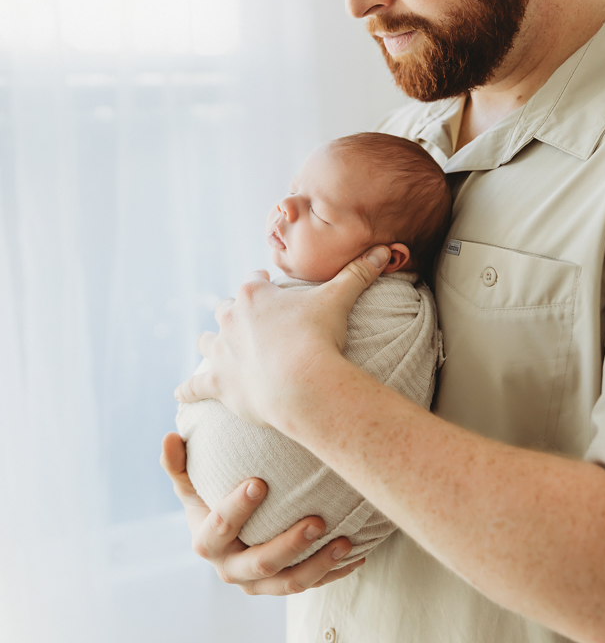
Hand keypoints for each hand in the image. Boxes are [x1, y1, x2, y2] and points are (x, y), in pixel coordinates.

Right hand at [160, 433, 363, 592]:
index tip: (259, 482)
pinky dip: (336, 571)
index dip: (236, 508)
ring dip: (319, 563)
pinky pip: (313, 584)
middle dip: (289, 544)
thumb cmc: (209, 496)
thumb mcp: (190, 483)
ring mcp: (259, 583)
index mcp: (206, 542)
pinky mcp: (283, 586)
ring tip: (344, 540)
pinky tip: (358, 553)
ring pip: (290, 582)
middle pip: (260, 563)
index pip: (220, 527)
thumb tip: (169, 437)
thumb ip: (178, 464)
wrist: (228, 534)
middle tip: (317, 520)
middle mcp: (231, 569)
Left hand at [174, 245, 390, 428]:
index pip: (253, 281)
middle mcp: (230, 318)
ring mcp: (221, 351)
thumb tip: (385, 249)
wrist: (303, 382)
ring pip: (206, 342)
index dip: (263, 285)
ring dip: (209, 343)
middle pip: (226, 309)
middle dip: (234, 313)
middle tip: (249, 323)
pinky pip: (196, 386)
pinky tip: (180, 392)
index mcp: (253, 294)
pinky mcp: (218, 383)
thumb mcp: (339, 298)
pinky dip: (189, 389)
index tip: (271, 289)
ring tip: (212, 347)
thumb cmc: (318, 336)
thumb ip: (359, 273)